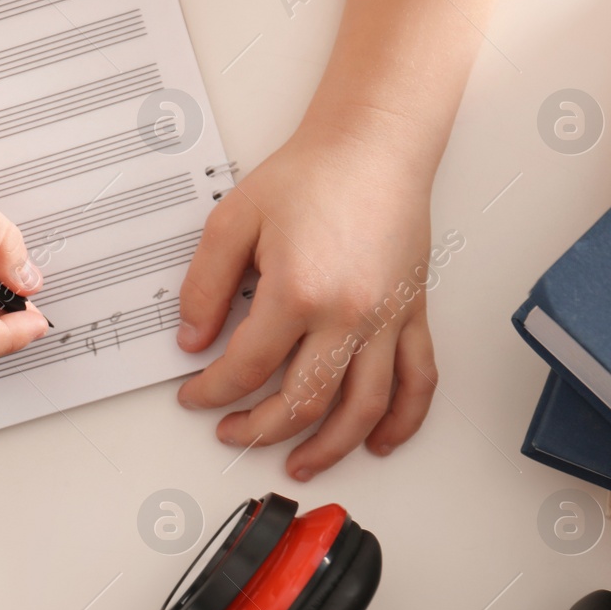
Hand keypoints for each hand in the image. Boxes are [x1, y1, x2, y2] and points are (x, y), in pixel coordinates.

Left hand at [175, 113, 440, 478]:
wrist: (373, 146)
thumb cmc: (310, 175)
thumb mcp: (232, 222)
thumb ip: (205, 285)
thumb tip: (192, 340)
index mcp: (298, 292)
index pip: (247, 368)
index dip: (213, 391)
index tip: (196, 395)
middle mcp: (349, 314)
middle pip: (304, 402)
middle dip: (260, 430)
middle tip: (233, 434)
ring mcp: (388, 319)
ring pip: (363, 408)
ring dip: (330, 447)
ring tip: (300, 463)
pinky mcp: (414, 314)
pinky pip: (418, 380)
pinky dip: (402, 421)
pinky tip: (378, 442)